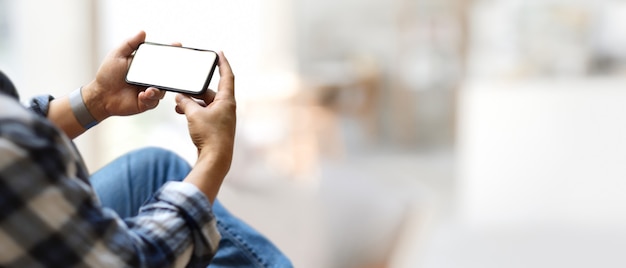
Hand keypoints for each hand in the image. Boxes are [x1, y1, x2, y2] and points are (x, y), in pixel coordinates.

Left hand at [82, 31, 166, 120]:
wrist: (101, 95)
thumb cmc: (107, 75)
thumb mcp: (117, 55)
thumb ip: (130, 44)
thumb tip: (142, 32)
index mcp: (146, 65)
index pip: (162, 58)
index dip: (172, 52)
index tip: (177, 46)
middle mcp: (150, 78)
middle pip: (167, 75)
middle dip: (171, 74)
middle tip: (169, 73)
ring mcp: (149, 90)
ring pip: (163, 90)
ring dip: (158, 90)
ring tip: (149, 90)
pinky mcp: (147, 103)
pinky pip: (154, 101)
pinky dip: (150, 98)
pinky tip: (142, 96)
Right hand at [175, 51, 235, 181]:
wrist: (215, 159)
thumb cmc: (209, 136)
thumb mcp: (193, 114)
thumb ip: (185, 102)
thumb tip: (179, 97)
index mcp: (227, 100)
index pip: (227, 76)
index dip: (223, 63)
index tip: (219, 52)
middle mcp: (227, 107)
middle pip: (210, 91)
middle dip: (195, 89)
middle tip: (182, 86)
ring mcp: (222, 117)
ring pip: (205, 103)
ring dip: (191, 102)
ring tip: (178, 103)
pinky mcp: (215, 126)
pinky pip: (203, 112)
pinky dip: (193, 111)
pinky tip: (181, 112)